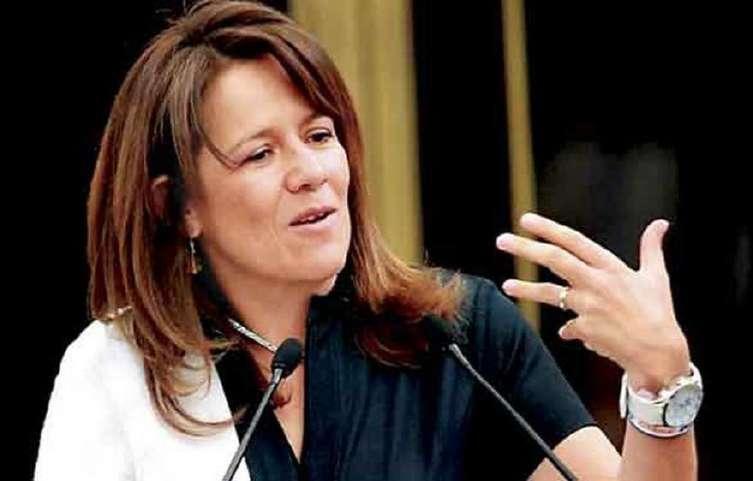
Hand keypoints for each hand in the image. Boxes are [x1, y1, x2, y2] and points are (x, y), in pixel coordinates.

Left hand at [496, 212, 689, 392]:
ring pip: (549, 294)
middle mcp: (597, 283)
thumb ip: (651, 248)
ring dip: (526, 289)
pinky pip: (569, 328)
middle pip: (555, 260)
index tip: (525, 220)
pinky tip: (571, 334)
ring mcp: (589, 306)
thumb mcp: (656, 277)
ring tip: (506, 286)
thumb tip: (660, 224)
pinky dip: (570, 330)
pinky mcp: (585, 329)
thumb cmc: (658, 313)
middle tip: (501, 240)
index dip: (548, 229)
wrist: (659, 354)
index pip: (574, 241)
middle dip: (526, 248)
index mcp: (612, 267)